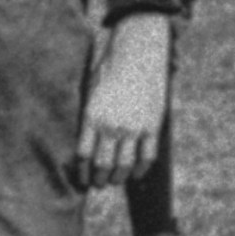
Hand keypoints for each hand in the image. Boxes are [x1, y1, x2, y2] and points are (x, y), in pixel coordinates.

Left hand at [79, 12, 171, 186]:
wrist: (139, 50)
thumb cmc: (109, 66)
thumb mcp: (89, 87)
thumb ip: (87, 114)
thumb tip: (83, 138)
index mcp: (92, 116)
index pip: (82, 156)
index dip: (82, 173)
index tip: (82, 181)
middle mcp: (111, 125)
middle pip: (102, 165)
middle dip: (99, 180)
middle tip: (98, 185)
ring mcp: (133, 127)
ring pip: (124, 165)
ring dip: (118, 178)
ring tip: (115, 181)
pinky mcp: (152, 125)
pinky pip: (146, 156)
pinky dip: (140, 169)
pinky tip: (135, 173)